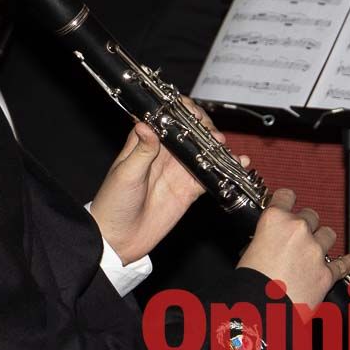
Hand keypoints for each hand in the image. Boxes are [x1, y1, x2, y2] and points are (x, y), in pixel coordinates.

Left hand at [89, 97, 245, 263]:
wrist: (119, 240)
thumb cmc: (113, 203)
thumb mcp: (125, 174)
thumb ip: (141, 151)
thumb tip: (146, 125)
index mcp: (145, 143)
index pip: (166, 117)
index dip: (180, 109)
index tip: (191, 110)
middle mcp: (164, 153)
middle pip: (190, 130)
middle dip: (204, 126)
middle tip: (210, 132)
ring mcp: (179, 170)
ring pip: (203, 150)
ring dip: (216, 145)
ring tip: (223, 145)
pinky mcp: (190, 189)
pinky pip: (211, 175)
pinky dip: (225, 168)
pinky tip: (237, 163)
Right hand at [238, 188, 349, 306]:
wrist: (262, 309)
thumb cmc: (249, 283)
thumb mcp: (249, 250)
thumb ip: (264, 239)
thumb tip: (269, 243)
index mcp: (275, 220)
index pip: (286, 196)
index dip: (286, 200)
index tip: (287, 203)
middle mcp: (298, 230)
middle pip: (310, 215)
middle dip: (305, 224)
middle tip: (297, 236)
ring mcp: (315, 251)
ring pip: (328, 234)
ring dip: (322, 239)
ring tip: (316, 248)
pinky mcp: (326, 273)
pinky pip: (343, 264)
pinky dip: (349, 262)